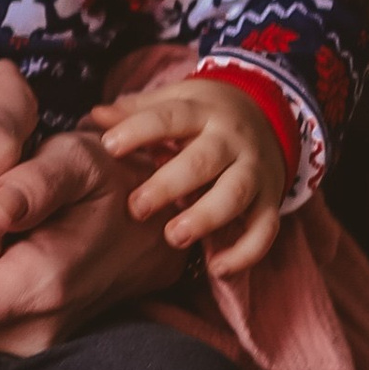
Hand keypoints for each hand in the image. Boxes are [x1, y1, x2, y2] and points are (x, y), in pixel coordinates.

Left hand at [91, 76, 287, 274]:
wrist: (268, 114)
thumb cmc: (203, 115)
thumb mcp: (174, 101)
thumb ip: (137, 111)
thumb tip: (97, 115)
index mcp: (202, 111)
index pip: (170, 118)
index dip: (139, 130)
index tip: (109, 147)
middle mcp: (231, 140)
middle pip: (203, 161)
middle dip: (169, 186)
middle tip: (136, 209)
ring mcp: (254, 170)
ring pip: (235, 194)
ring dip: (206, 217)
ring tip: (174, 238)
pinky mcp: (271, 199)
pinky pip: (265, 229)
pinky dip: (246, 253)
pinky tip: (216, 268)